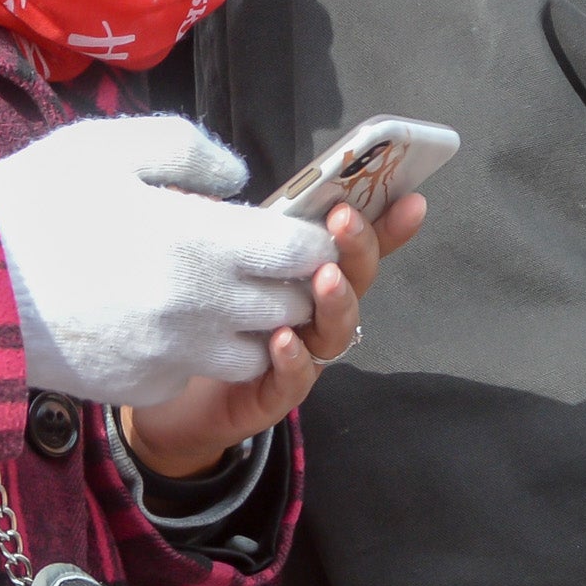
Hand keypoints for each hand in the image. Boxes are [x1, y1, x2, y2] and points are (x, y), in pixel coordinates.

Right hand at [0, 115, 335, 409]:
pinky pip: (193, 376)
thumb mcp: (106, 147)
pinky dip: (193, 356)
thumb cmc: (30, 204)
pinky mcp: (139, 390)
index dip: (308, 238)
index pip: (299, 251)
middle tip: (260, 261)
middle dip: (288, 283)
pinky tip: (161, 326)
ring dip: (250, 327)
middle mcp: (195, 308)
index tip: (297, 229)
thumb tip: (239, 178)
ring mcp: (169, 358)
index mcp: (196, 241)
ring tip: (216, 297)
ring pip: (252, 353)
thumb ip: (187, 149)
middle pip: (289, 306)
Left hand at [123, 194, 428, 478]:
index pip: (359, 247)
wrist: (174, 402)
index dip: (389, 225)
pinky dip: (294, 358)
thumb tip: (215, 184)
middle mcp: (317, 315)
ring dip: (336, 300)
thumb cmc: (207, 320)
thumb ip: (233, 232)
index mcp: (309, 276)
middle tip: (344, 220)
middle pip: (356, 280)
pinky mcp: (277, 394)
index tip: (411, 199)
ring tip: (325, 277)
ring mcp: (305, 356)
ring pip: (337, 330)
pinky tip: (281, 340)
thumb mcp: (222, 266)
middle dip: (358, 248)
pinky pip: (296, 378)